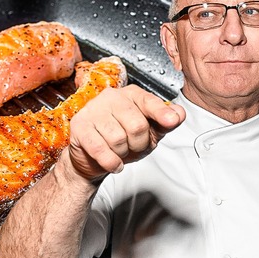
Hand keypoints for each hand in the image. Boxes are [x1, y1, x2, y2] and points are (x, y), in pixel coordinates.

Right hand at [67, 84, 184, 180]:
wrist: (92, 157)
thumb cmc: (121, 140)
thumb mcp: (149, 132)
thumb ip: (165, 123)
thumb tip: (179, 114)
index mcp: (131, 95)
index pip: (149, 102)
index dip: (161, 113)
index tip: (172, 121)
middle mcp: (112, 98)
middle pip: (137, 125)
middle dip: (139, 144)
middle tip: (133, 147)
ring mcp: (93, 110)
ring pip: (118, 139)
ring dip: (123, 154)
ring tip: (119, 151)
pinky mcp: (80, 127)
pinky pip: (101, 150)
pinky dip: (111, 162)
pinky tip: (113, 162)